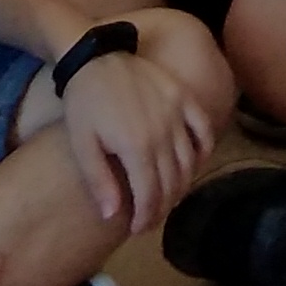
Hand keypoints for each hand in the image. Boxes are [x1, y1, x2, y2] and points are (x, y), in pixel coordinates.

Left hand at [57, 41, 212, 228]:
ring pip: (189, 162)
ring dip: (181, 185)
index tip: (138, 229)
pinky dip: (204, 150)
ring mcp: (177, 113)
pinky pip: (203, 129)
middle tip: (150, 218)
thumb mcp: (82, 144)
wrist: (94, 56)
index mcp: (136, 147)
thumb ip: (99, 181)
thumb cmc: (84, 103)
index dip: (146, 218)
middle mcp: (163, 133)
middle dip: (162, 208)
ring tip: (167, 196)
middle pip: (172, 183)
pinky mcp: (183, 97)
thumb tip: (113, 217)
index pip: (150, 196)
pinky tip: (194, 164)